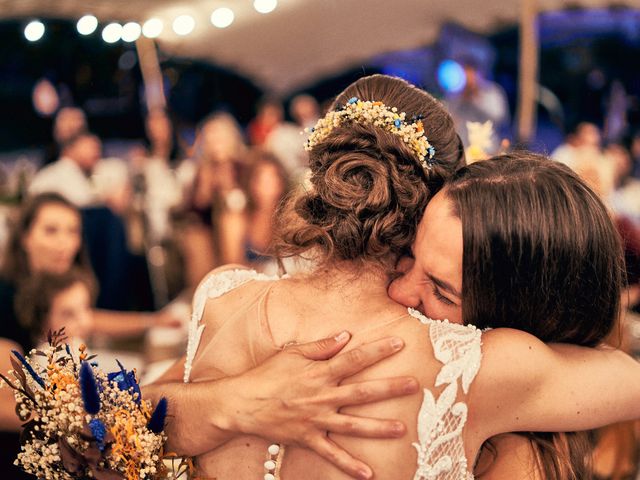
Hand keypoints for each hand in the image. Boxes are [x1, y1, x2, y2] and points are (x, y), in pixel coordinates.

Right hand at [226, 332, 417, 478]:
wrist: (240, 403)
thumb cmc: (267, 374)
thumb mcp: (292, 353)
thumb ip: (321, 346)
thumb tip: (346, 335)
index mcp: (319, 372)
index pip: (354, 359)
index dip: (377, 351)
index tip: (399, 343)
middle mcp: (321, 396)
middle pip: (361, 392)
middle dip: (389, 388)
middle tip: (414, 385)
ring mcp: (315, 420)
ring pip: (352, 425)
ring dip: (378, 428)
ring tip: (403, 430)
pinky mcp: (307, 438)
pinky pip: (331, 454)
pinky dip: (349, 465)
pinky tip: (368, 474)